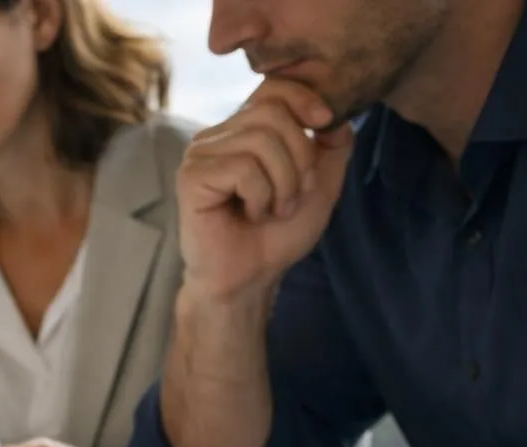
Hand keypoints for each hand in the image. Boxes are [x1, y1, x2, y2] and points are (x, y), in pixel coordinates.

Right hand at [179, 79, 355, 303]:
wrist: (249, 278)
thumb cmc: (277, 235)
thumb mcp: (320, 183)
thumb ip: (332, 144)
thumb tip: (335, 113)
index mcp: (244, 131)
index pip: (273, 87)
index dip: (304, 98)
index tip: (325, 125)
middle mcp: (218, 136)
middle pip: (272, 112)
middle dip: (299, 157)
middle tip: (293, 196)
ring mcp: (200, 155)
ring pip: (260, 141)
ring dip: (282, 183)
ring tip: (274, 210)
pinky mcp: (191, 177)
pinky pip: (242, 168)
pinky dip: (260, 196)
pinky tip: (250, 215)